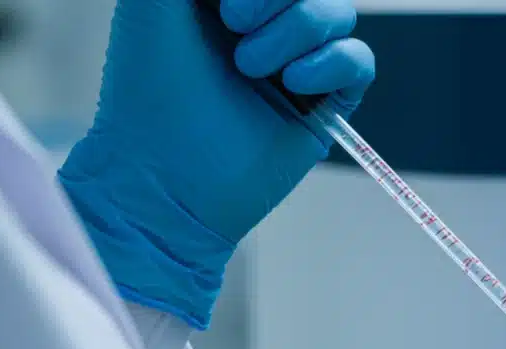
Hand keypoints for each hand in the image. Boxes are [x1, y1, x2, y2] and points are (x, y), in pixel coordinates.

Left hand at [58, 0, 373, 328]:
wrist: (163, 174)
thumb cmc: (147, 88)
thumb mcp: (157, 0)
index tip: (223, 2)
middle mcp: (266, 23)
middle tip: (231, 23)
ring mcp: (300, 63)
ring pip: (338, 13)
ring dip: (296, 31)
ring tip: (250, 68)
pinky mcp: (325, 104)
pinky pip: (358, 60)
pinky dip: (330, 63)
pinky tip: (293, 83)